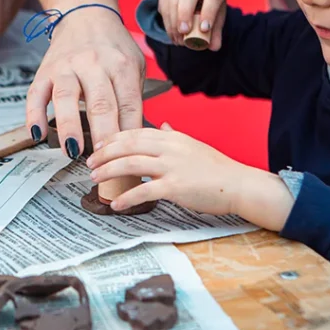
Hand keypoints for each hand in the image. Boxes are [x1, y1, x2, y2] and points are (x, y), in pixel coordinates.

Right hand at [26, 6, 145, 155]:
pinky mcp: (44, 71)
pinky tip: (37, 134)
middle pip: (101, 103)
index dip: (128, 134)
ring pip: (67, 97)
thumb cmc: (113, 48)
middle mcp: (94, 64)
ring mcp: (67, 67)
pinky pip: (36, 94)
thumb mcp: (134, 66)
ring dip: (69, 126)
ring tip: (72, 152)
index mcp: (121, 66)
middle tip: (103, 161)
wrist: (85, 15)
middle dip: (102, 135)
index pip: (129, 105)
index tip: (127, 157)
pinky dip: (34, 114)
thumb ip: (134, 98)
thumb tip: (136, 140)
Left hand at [86, 123, 252, 214]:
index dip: (113, 138)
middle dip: (104, 153)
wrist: (238, 185)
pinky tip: (116, 203)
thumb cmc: (218, 170)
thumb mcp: (194, 145)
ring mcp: (172, 167)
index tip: (99, 145)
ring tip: (95, 178)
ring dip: (108, 171)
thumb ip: (174, 136)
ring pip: (130, 164)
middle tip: (90, 162)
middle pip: (128, 145)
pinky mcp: (176, 187)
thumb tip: (163, 126)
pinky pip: (144, 191)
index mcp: (173, 137)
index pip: (135, 132)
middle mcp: (170, 148)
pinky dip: (126, 197)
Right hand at [158, 0, 226, 48]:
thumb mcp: (217, 20)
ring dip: (174, 20)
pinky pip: (164, 5)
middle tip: (184, 31)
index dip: (208, 12)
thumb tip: (214, 46)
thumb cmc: (211, 9)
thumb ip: (216, 33)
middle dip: (185, 12)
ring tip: (179, 39)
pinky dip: (167, 22)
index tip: (204, 29)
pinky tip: (173, 36)